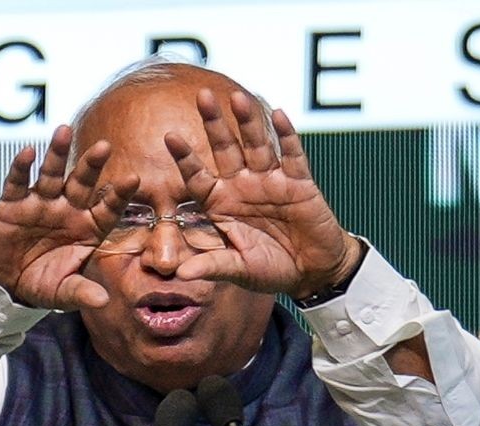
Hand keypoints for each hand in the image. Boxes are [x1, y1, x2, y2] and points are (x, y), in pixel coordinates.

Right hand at [0, 125, 138, 309]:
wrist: (4, 283)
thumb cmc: (40, 284)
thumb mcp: (62, 292)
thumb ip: (81, 293)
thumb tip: (103, 302)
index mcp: (87, 227)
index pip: (107, 207)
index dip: (119, 194)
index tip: (133, 180)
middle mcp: (67, 210)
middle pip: (82, 182)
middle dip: (91, 164)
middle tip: (105, 146)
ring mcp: (40, 203)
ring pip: (51, 174)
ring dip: (56, 153)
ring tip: (62, 131)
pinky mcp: (13, 204)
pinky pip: (17, 183)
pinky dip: (21, 168)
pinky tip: (28, 152)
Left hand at [164, 89, 360, 298]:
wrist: (311, 272)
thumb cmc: (270, 269)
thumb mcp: (238, 269)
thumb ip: (211, 266)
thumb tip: (180, 275)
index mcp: (222, 203)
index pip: (198, 176)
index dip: (185, 157)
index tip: (169, 137)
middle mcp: (243, 186)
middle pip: (225, 149)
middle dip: (214, 123)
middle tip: (202, 95)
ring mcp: (271, 181)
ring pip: (257, 144)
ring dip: (248, 121)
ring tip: (237, 97)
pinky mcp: (300, 183)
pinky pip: (292, 155)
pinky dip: (287, 135)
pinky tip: (278, 114)